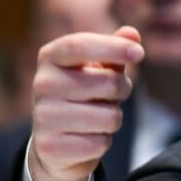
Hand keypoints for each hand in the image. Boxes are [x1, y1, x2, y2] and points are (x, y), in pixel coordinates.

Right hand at [28, 26, 143, 180]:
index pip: (80, 45)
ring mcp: (43, 116)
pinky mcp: (50, 146)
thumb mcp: (98, 69)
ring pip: (109, 117)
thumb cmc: (84, 95)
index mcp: (50, 56)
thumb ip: (115, 51)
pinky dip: (102, 142)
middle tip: (110, 95)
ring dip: (113, 118)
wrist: (56, 143)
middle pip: (107, 83)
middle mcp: (42, 83)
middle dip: (122, 90)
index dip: (113, 47)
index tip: (139, 53)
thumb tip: (131, 34)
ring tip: (96, 117)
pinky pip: (100, 143)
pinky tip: (86, 137)